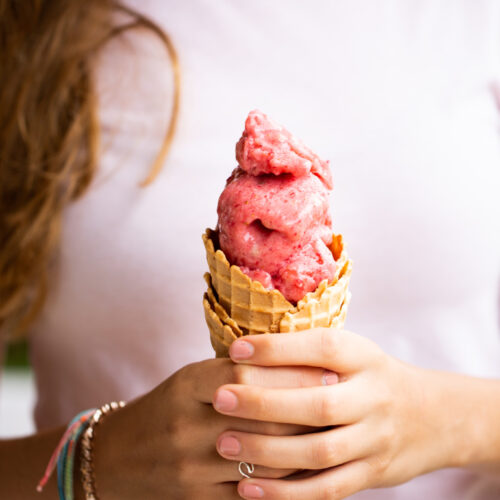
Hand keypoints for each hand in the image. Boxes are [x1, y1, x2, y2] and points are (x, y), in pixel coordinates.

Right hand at [91, 357, 329, 498]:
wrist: (118, 458)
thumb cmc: (166, 408)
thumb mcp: (190, 378)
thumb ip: (231, 370)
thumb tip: (290, 357)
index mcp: (187, 385)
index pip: (248, 373)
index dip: (291, 371)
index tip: (327, 368)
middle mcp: (187, 425)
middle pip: (262, 417)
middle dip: (307, 408)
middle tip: (343, 399)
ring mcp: (191, 467)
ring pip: (263, 459)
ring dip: (302, 448)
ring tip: (335, 433)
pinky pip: (251, 495)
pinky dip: (283, 484)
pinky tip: (308, 471)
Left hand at [213, 329, 456, 498]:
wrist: (432, 415)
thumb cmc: (371, 376)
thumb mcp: (352, 351)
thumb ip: (309, 352)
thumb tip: (246, 348)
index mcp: (363, 358)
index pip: (321, 348)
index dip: (278, 349)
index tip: (236, 350)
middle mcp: (372, 397)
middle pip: (318, 403)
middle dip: (265, 402)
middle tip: (221, 399)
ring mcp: (374, 439)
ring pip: (320, 451)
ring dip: (268, 451)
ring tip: (225, 445)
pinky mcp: (372, 473)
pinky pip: (327, 488)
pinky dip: (286, 493)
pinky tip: (248, 488)